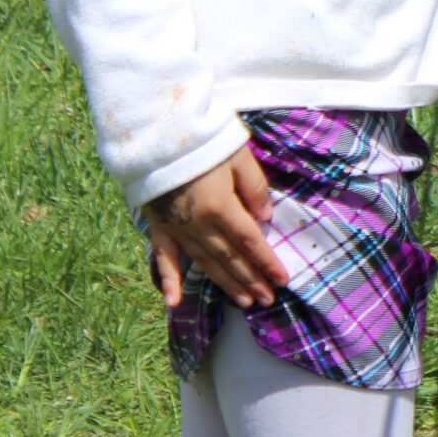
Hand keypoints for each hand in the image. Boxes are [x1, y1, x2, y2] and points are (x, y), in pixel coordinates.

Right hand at [147, 145, 284, 309]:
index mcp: (220, 207)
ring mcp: (177, 228)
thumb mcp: (238, 156)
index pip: (250, 242)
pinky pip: (164, 257)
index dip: (267, 262)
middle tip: (268, 299)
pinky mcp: (158, 226)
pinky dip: (169, 280)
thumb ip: (254, 188)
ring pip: (205, 262)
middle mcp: (198, 224)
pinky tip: (173, 303)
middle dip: (251, 280)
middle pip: (230, 258)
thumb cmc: (202, 141)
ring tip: (244, 301)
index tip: (282, 280)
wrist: (155, 134)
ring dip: (225, 284)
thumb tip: (265, 218)